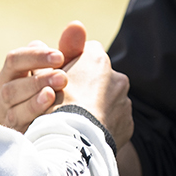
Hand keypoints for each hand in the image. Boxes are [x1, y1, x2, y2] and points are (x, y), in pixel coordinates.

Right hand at [0, 22, 84, 131]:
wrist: (71, 130)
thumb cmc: (64, 91)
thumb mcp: (68, 69)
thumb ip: (71, 48)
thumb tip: (77, 25)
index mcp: (14, 73)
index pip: (15, 59)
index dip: (35, 57)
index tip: (60, 57)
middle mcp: (7, 94)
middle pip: (12, 84)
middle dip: (38, 79)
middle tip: (63, 78)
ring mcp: (9, 115)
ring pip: (13, 105)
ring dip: (34, 97)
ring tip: (55, 94)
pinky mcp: (16, 134)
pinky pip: (18, 124)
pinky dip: (33, 115)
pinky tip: (50, 114)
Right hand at [50, 24, 132, 147]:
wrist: (73, 140)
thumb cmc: (56, 103)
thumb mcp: (47, 73)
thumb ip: (55, 54)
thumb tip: (58, 34)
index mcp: (97, 59)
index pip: (87, 54)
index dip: (72, 67)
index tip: (62, 81)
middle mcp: (117, 77)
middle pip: (100, 78)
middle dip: (88, 88)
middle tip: (68, 103)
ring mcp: (125, 103)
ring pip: (109, 101)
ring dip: (97, 107)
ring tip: (77, 121)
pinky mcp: (128, 126)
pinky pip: (115, 122)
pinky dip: (104, 125)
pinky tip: (88, 133)